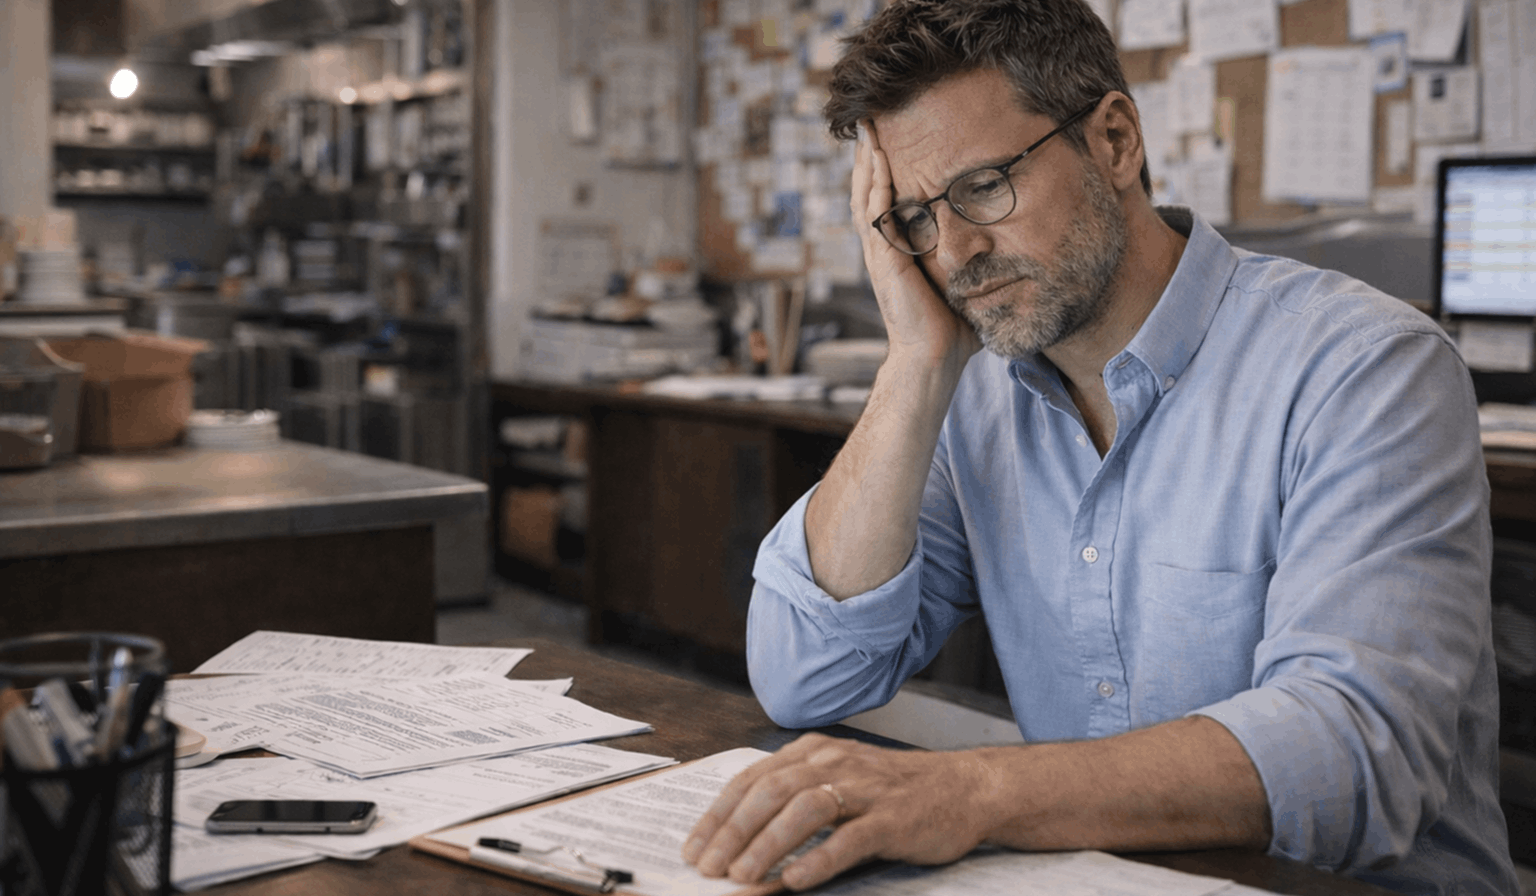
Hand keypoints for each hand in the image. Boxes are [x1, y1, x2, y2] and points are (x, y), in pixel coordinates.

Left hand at [682, 733, 997, 890]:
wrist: (963, 787)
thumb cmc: (893, 790)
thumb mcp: (838, 781)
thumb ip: (794, 800)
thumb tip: (739, 841)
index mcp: (814, 751)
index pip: (752, 779)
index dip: (718, 814)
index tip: (693, 846)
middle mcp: (835, 762)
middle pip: (772, 792)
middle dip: (733, 832)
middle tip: (709, 867)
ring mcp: (865, 789)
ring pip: (805, 810)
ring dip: (767, 844)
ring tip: (742, 875)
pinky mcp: (893, 818)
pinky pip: (849, 838)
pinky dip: (818, 859)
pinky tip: (795, 880)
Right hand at [854, 121, 981, 369]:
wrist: (936, 358)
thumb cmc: (953, 328)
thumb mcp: (965, 283)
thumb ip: (976, 261)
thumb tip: (1012, 249)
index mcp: (900, 251)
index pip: (888, 201)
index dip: (885, 172)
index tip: (888, 141)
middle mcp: (884, 248)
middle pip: (869, 191)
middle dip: (868, 156)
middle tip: (869, 121)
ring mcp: (880, 254)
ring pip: (865, 196)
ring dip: (866, 161)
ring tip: (867, 129)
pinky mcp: (884, 260)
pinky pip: (875, 213)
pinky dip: (875, 184)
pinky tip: (877, 158)